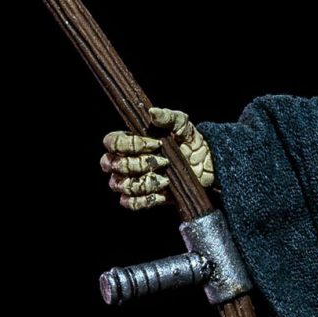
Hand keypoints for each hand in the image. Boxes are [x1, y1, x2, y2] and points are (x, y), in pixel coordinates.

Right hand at [98, 106, 213, 209]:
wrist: (205, 165)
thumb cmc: (188, 141)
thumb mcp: (182, 125)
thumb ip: (168, 117)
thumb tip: (153, 113)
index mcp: (128, 142)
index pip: (111, 142)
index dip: (130, 145)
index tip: (155, 144)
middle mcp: (123, 161)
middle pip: (113, 165)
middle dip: (139, 164)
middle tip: (163, 162)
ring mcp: (129, 181)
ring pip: (121, 185)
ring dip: (144, 183)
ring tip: (165, 179)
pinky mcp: (141, 199)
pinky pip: (131, 203)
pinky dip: (145, 199)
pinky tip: (162, 193)